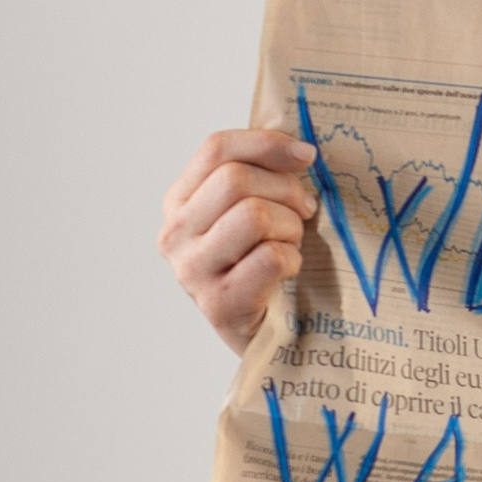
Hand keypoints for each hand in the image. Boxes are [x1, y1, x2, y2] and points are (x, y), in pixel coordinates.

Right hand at [158, 129, 317, 353]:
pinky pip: (270, 257)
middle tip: (305, 213)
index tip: (307, 155)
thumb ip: (261, 177)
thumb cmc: (266, 267)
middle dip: (287, 191)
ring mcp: (191, 270)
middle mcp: (175, 234)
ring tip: (292, 243)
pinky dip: (292, 259)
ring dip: (290, 227)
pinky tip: (288, 271)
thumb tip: (301, 149)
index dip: (267, 143)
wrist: (268, 337)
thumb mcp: (253, 214)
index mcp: (179, 202)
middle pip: (236, 179)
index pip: (216, 149)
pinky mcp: (218, 303)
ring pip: (254, 215)